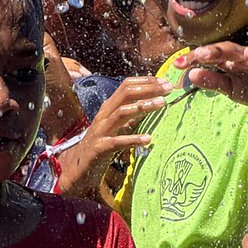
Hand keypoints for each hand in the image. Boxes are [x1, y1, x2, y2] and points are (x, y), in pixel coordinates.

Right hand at [58, 78, 170, 197]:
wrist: (79, 166)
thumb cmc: (103, 143)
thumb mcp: (119, 125)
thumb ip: (133, 115)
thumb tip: (154, 102)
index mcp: (109, 106)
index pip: (126, 85)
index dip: (146, 81)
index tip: (164, 81)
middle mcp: (104, 114)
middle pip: (126, 93)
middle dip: (148, 88)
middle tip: (168, 88)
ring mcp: (101, 130)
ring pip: (122, 112)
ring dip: (143, 106)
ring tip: (162, 103)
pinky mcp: (100, 147)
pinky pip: (117, 141)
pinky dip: (133, 139)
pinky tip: (148, 139)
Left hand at [174, 44, 247, 122]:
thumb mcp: (230, 87)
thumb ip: (212, 80)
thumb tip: (190, 74)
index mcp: (234, 60)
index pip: (212, 55)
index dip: (196, 58)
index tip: (177, 64)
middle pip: (232, 51)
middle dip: (218, 51)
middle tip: (200, 54)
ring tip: (246, 55)